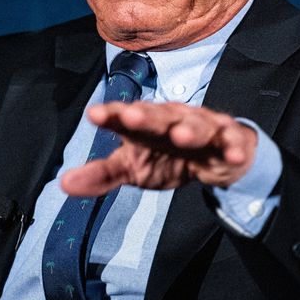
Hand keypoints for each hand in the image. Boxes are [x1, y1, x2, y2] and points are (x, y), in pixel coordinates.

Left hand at [60, 101, 257, 195]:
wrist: (216, 155)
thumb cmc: (167, 156)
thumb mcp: (133, 168)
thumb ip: (102, 175)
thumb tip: (64, 184)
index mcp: (144, 125)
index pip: (124, 118)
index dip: (111, 115)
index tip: (94, 115)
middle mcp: (172, 119)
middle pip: (159, 116)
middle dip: (146, 116)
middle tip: (131, 117)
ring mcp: (202, 127)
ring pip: (196, 125)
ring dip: (189, 130)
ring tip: (181, 137)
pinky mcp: (229, 139)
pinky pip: (232, 143)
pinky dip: (234, 148)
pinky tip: (235, 154)